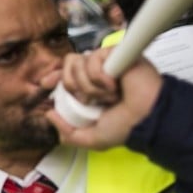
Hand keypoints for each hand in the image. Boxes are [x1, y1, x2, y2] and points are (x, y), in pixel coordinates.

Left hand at [47, 49, 162, 149]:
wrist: (146, 118)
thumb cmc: (125, 127)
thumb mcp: (92, 139)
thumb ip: (68, 133)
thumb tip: (49, 115)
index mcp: (88, 89)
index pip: (65, 74)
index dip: (54, 76)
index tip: (46, 83)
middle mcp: (95, 73)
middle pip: (67, 66)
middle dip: (74, 87)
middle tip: (90, 101)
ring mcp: (104, 61)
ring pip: (78, 63)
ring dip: (90, 86)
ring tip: (108, 96)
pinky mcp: (113, 53)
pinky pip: (93, 60)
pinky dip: (101, 78)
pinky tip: (115, 86)